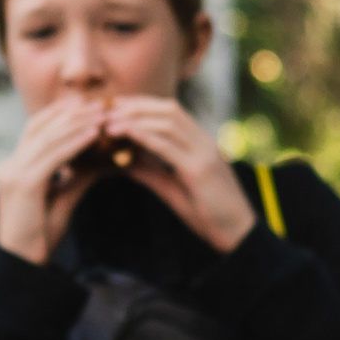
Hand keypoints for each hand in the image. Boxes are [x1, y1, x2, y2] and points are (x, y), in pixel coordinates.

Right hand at [0, 95, 109, 263]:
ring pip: (48, 138)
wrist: (23, 265)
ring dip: (77, 124)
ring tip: (103, 116)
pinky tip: (94, 135)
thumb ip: (79, 177)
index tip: (86, 105)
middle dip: (71, 113)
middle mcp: (8, 166)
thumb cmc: (40, 237)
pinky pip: (53, 156)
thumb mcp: (63, 199)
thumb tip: (104, 160)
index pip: (35, 130)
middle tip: (100, 104)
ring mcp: (12, 174)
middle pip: (40, 127)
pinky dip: (75, 143)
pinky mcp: (23, 185)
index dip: (59, 114)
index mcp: (12, 168)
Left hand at [99, 96, 256, 251]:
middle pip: (167, 109)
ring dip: (134, 119)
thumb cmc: (207, 213)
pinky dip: (144, 137)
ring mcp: (204, 152)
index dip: (140, 105)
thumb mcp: (171, 188)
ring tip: (107, 122)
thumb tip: (122, 161)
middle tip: (104, 109)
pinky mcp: (199, 170)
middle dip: (134, 106)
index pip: (169, 111)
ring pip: (167, 122)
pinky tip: (124, 134)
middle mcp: (204, 141)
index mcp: (200, 142)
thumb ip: (149, 171)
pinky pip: (168, 146)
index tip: (113, 107)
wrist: (235, 233)